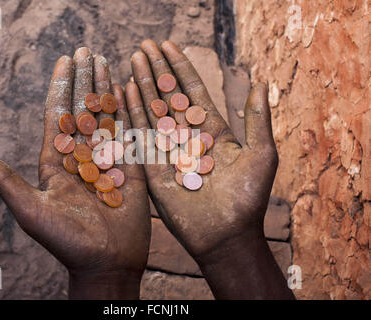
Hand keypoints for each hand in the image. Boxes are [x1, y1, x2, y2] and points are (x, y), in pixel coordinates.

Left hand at [0, 48, 149, 299]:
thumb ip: (8, 183)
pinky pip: (130, 134)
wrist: (106, 262)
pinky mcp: (131, 168)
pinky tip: (128, 90)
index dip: (60, 88)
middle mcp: (82, 156)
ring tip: (107, 61)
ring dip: (105, 89)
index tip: (64, 61)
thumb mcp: (33, 212)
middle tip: (87, 51)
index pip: (59, 116)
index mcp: (57, 162)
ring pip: (106, 117)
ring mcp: (108, 160)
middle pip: (83, 110)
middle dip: (84, 80)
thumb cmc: (67, 241)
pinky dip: (129, 111)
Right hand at [125, 40, 293, 298]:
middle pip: (168, 97)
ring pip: (153, 112)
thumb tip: (259, 82)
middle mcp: (187, 138)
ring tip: (133, 60)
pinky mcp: (153, 169)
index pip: (192, 91)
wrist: (228, 236)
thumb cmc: (248, 197)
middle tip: (143, 46)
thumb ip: (257, 119)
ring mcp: (168, 152)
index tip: (167, 45)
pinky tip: (125, 91)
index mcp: (211, 131)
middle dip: (157, 71)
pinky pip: (141, 137)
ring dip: (143, 85)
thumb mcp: (260, 153)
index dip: (180, 68)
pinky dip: (132, 114)